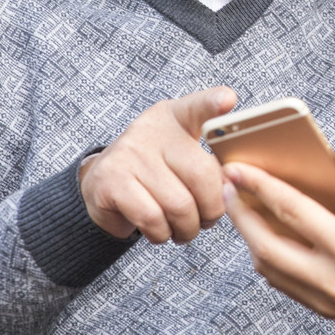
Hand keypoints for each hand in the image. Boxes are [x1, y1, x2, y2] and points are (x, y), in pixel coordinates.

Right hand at [80, 86, 237, 242]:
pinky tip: (159, 230)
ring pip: (179, 205)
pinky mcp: (111, 181)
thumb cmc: (155, 173)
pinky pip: (152, 218)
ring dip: (187, 229)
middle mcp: (151, 130)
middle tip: (206, 220)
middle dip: (211, 210)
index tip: (228, 100)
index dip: (212, 103)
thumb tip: (232, 185)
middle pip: (202, 175)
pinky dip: (161, 234)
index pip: (197, 107)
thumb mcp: (181, 155)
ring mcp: (128, 154)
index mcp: (175, 118)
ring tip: (183, 229)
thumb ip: (209, 163)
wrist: (103, 186)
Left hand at [222, 129, 334, 331]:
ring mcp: (329, 302)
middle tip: (229, 188)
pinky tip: (270, 239)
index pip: (291, 212)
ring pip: (270, 271)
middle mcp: (333, 281)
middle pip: (266, 246)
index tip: (235, 169)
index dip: (259, 187)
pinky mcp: (330, 313)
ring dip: (252, 240)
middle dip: (242, 216)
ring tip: (245, 210)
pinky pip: (286, 286)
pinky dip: (271, 261)